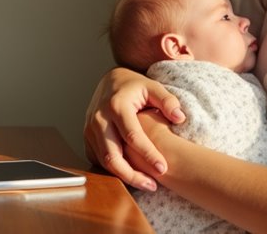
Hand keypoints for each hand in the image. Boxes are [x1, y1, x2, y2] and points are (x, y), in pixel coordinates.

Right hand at [83, 68, 185, 190]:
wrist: (110, 82)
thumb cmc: (134, 86)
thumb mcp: (153, 87)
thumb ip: (168, 101)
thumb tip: (179, 118)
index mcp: (117, 106)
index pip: (132, 136)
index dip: (148, 154)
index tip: (163, 168)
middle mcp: (100, 119)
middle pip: (113, 156)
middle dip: (133, 175)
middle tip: (153, 185)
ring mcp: (90, 130)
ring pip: (104, 162)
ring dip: (125, 176)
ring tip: (146, 183)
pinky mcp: (87, 138)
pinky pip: (98, 160)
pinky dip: (114, 171)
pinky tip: (131, 175)